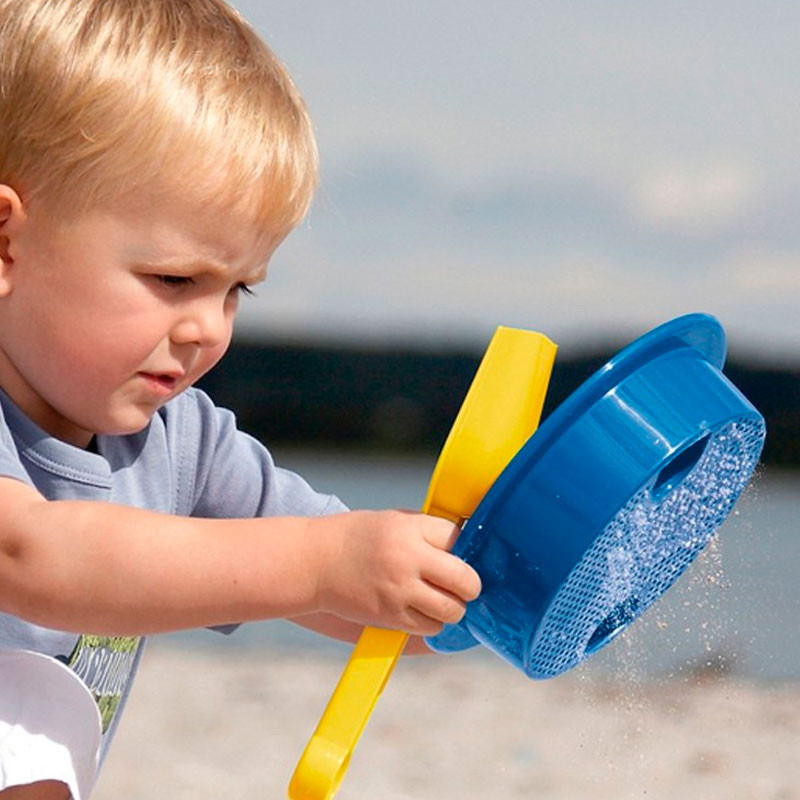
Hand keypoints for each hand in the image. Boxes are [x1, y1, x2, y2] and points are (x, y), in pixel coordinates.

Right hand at [312, 510, 480, 635]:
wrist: (314, 562)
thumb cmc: (354, 538)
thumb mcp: (392, 520)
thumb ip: (425, 531)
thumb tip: (461, 543)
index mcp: (408, 529)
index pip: (458, 538)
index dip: (463, 547)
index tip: (460, 553)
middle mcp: (407, 559)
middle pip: (465, 579)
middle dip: (471, 584)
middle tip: (466, 584)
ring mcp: (399, 590)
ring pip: (451, 609)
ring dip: (454, 607)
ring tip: (445, 600)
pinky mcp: (390, 616)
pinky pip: (429, 627)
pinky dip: (433, 621)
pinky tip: (424, 610)